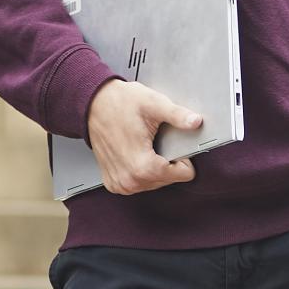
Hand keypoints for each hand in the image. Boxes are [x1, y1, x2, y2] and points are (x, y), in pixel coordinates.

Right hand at [86, 78, 204, 194]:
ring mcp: (120, 184)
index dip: (183, 157)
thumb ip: (177, 115)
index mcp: (142, 166)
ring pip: (155, 183)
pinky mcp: (114, 184)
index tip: (173, 144)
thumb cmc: (119, 103)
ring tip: (144, 146)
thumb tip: (196, 121)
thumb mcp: (153, 104)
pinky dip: (142, 171)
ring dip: (155, 167)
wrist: (93, 104)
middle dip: (168, 162)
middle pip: (169, 179)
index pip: (183, 175)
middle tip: (155, 141)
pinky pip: (140, 184)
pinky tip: (135, 153)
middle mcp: (130, 180)